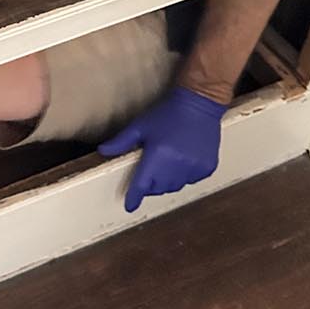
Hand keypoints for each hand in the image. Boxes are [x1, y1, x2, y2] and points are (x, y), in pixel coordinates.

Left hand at [97, 87, 226, 211]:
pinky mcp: (207, 167)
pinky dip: (186, 175)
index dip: (135, 196)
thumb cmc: (169, 113)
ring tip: (169, 162)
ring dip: (169, 180)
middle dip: (152, 184)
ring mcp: (194, 167)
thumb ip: (122, 141)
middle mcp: (177, 165)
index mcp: (158, 155)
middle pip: (159, 188)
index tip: (130, 205)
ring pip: (176, 186)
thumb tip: (103, 151)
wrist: (200, 102)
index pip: (142, 185)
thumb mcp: (142, 125)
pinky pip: (192, 180)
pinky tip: (185, 159)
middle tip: (152, 169)